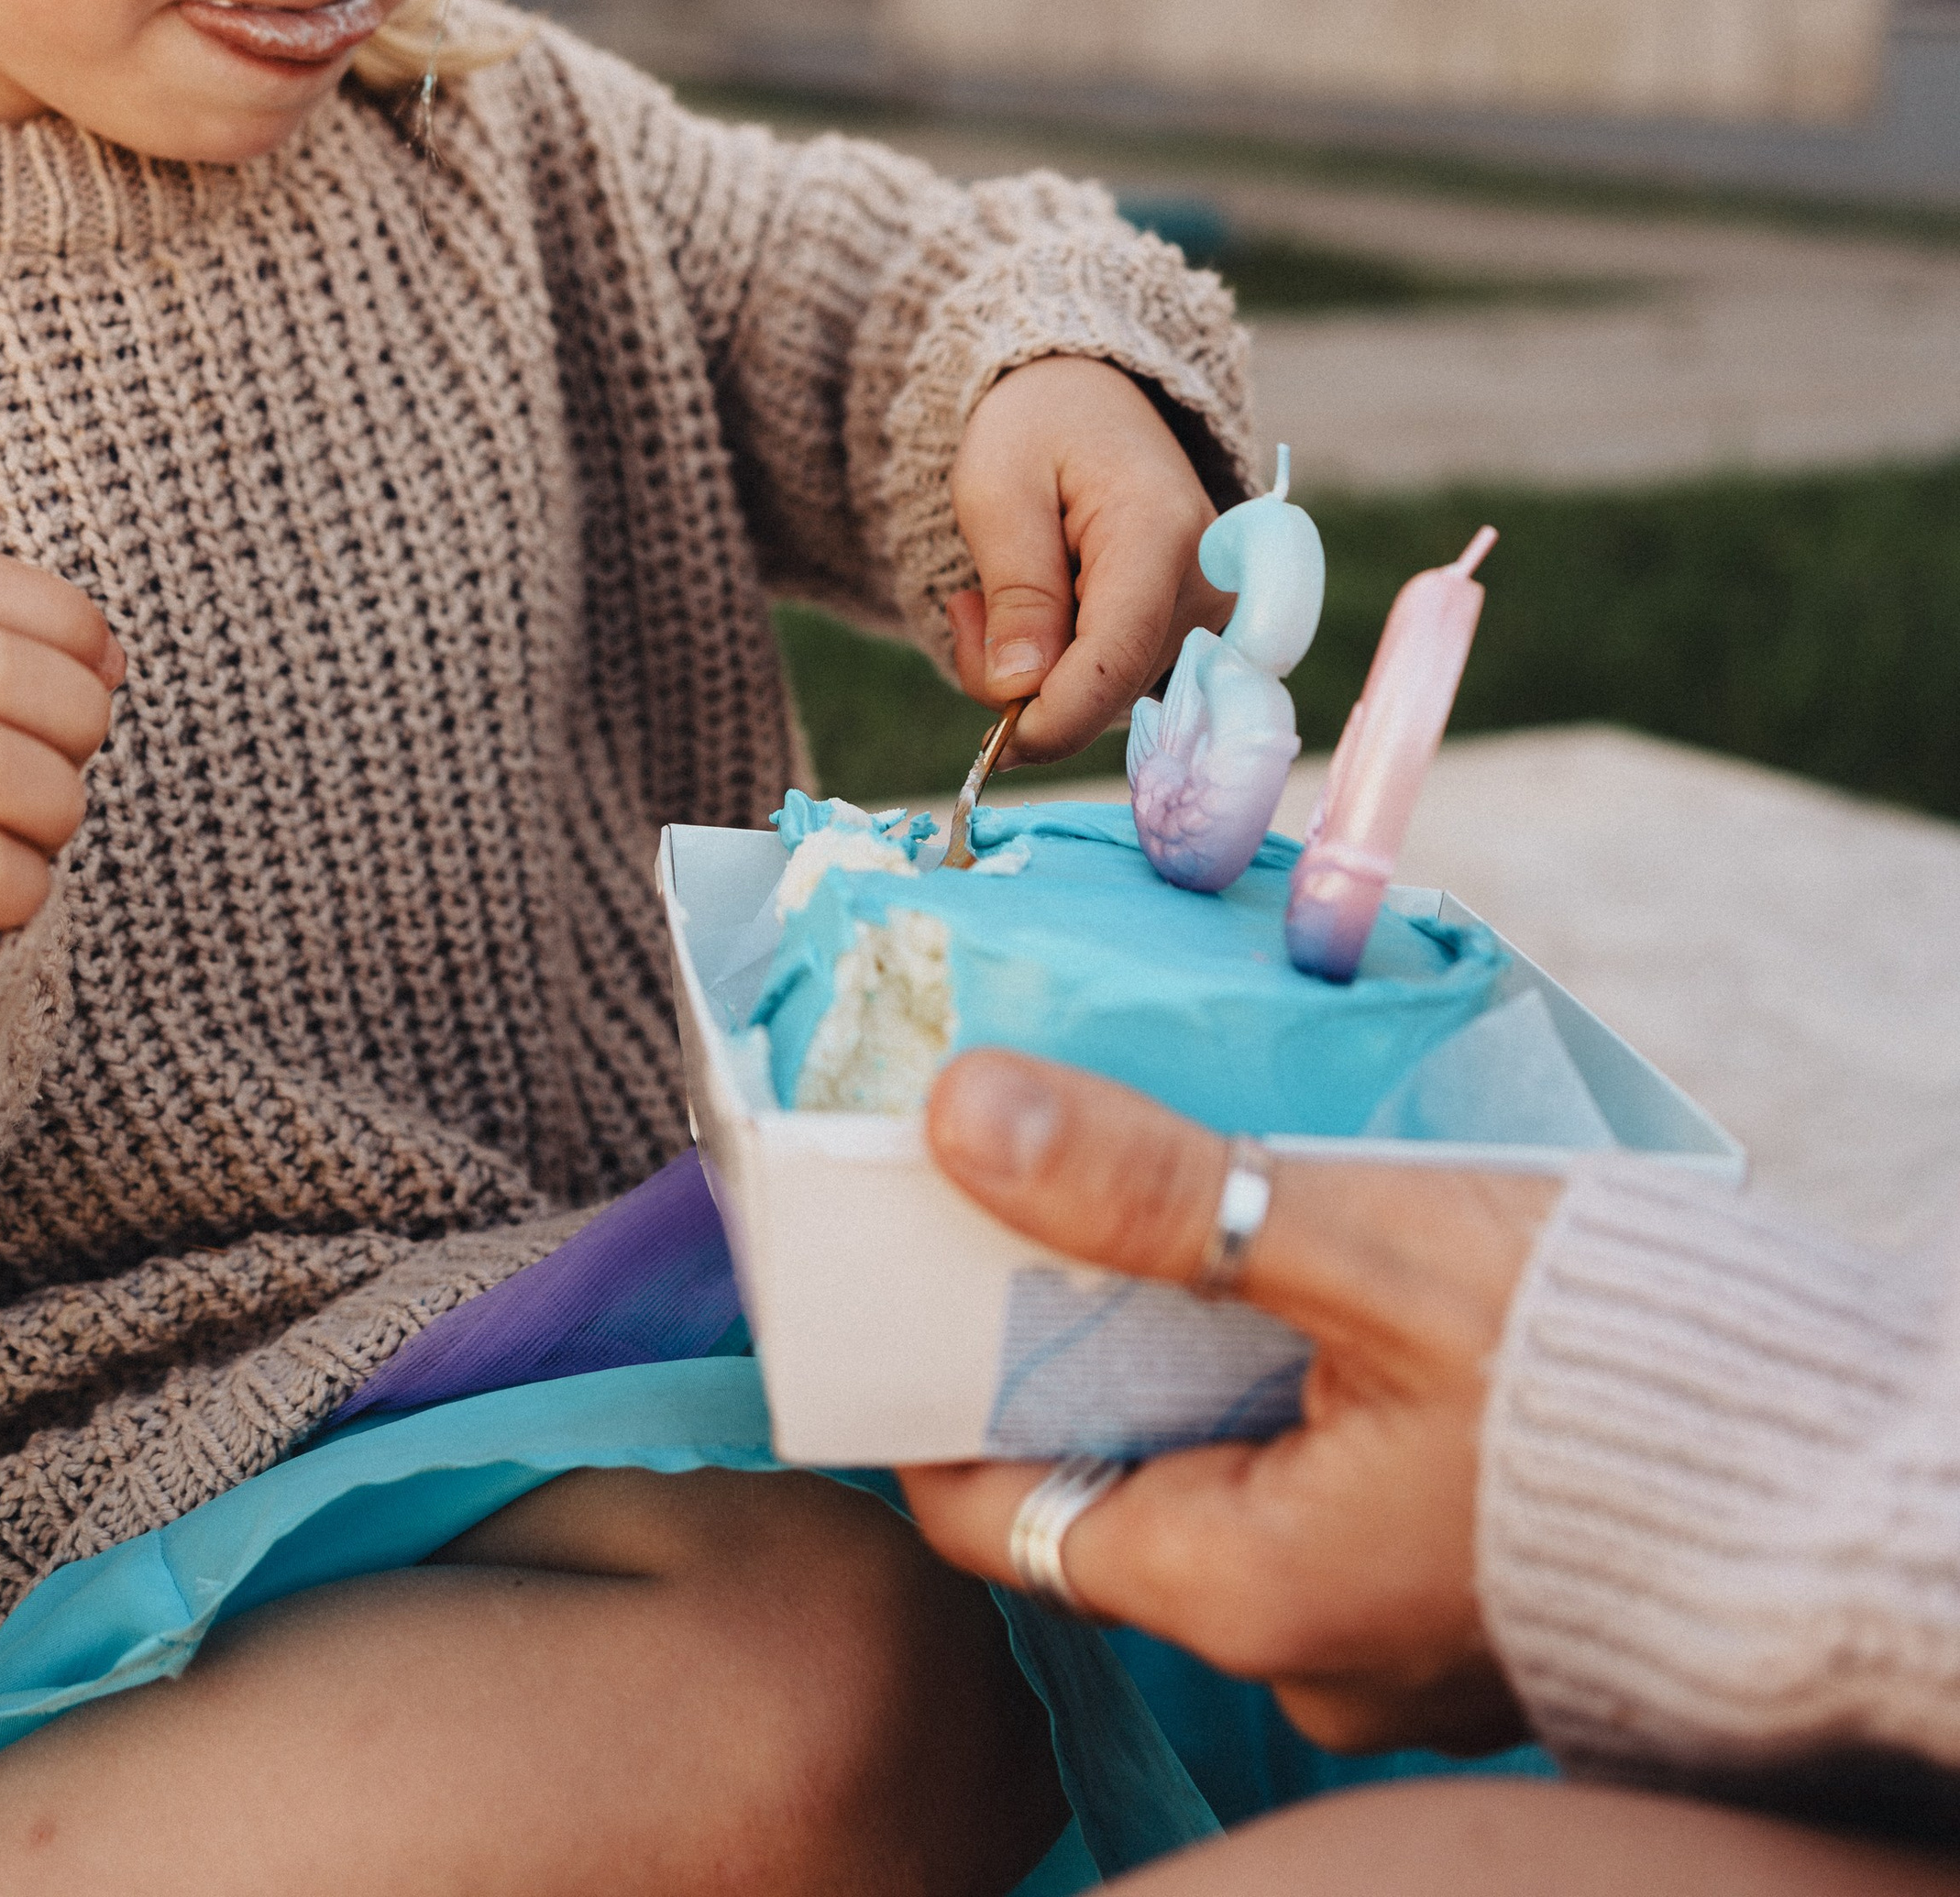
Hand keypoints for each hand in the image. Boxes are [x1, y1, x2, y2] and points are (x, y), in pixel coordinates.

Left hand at [899, 1052, 1559, 1753]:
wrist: (1856, 1488)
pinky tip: (1307, 1249)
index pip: (992, 1509)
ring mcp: (1388, 1632)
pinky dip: (1288, 1367)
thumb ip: (1156, 1189)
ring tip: (1175, 1178)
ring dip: (1186, 1331)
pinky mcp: (1463, 1582)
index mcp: (1242, 1594)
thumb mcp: (1365, 1249)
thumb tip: (962, 1111)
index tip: (906, 1238)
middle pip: (1104, 1475)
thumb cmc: (1617, 1379)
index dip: (930, 1374)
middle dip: (1062, 1322)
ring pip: (1220, 1465)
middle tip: (1038, 1165)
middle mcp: (1299, 1650)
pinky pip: (1322, 1473)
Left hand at [947, 357, 1228, 759]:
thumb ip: (1016, 589)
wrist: (1087, 397)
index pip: (1113, 661)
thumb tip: (1021, 690)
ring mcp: (1209, 611)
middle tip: (966, 610)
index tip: (992, 747)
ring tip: (995, 596)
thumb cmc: (1036, 428)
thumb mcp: (997, 489)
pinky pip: (1118, 684)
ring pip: (1109, 699)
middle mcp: (1206, 580)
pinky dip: (1063, 669)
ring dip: (1037, 673)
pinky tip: (1037, 615)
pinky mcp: (1196, 630)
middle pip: (1107, 691)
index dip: (1050, 720)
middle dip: (1022, 683)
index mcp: (1157, 532)